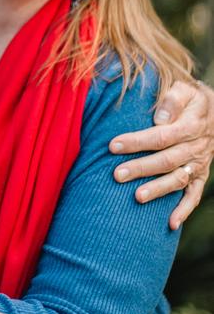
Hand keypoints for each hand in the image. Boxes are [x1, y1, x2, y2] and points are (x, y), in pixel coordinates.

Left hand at [109, 80, 213, 228]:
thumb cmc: (191, 98)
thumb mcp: (185, 89)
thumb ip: (173, 100)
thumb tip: (159, 117)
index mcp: (190, 125)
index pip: (160, 136)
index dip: (137, 141)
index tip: (113, 146)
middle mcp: (195, 147)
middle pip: (166, 160)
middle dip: (141, 168)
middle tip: (117, 175)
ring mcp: (199, 163)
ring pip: (177, 179)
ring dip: (158, 189)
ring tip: (136, 197)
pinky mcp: (201, 175)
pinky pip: (194, 195)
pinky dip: (184, 210)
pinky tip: (170, 224)